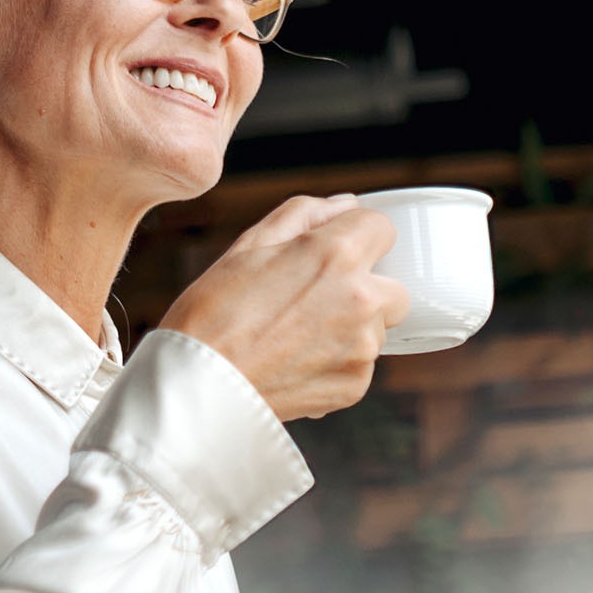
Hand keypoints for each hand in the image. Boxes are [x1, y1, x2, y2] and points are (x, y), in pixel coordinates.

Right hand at [160, 195, 409, 420]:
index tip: (334, 251)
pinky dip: (337, 362)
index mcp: (338, 255)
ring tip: (296, 335)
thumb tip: (345, 206)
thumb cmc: (212, 313)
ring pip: (377, 329)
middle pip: (395, 286)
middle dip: (366, 287)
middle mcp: (362, 300)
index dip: (357, 235)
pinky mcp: (355, 386)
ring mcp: (362, 348)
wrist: (197, 387)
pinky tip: (295, 361)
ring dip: (351, 327)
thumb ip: (305, 214)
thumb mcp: (249, 244)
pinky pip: (360, 364)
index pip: (383, 227)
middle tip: (315, 299)